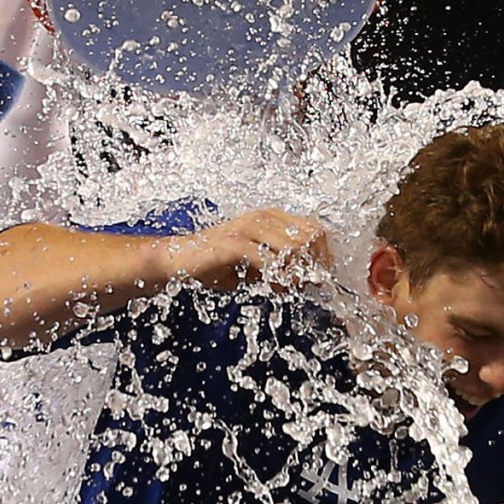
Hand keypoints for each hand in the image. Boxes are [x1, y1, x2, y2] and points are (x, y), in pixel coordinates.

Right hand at [163, 208, 329, 290]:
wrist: (180, 260)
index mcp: (272, 217)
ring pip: (294, 248)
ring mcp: (250, 227)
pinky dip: (278, 278)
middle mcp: (264, 217)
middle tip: (300, 285)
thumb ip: (283, 268)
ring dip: (294, 274)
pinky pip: (270, 261)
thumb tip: (313, 279)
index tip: (318, 277)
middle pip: (311, 238)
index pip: (315, 230)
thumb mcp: (258, 265)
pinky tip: (272, 286)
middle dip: (312, 266)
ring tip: (281, 286)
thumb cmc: (218, 263)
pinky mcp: (236, 242)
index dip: (323, 256)